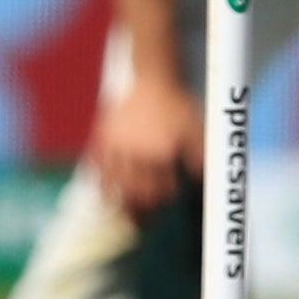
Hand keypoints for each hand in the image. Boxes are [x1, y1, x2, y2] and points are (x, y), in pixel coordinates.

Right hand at [90, 71, 201, 218]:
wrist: (152, 79)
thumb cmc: (178, 106)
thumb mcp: (196, 128)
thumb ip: (200, 155)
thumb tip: (203, 179)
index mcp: (162, 152)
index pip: (160, 190)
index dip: (162, 200)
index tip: (164, 202)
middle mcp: (138, 152)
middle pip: (135, 193)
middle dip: (140, 208)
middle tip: (143, 220)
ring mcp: (116, 146)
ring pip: (112, 185)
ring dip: (118, 202)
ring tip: (125, 213)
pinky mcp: (102, 139)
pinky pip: (95, 168)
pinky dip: (99, 184)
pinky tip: (105, 194)